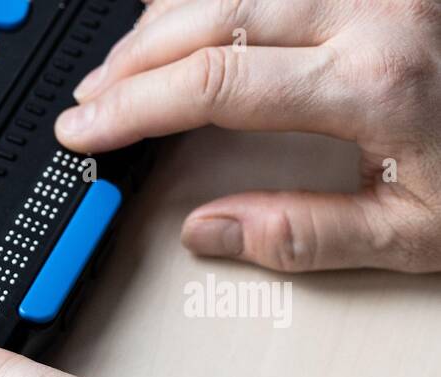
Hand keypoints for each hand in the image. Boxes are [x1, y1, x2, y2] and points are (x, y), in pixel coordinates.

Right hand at [55, 0, 440, 272]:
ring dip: (164, 22)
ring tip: (121, 66)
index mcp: (376, 81)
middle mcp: (374, 10)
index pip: (214, 85)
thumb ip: (305, 236)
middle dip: (133, 62)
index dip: (132, 109)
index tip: (86, 131)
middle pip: (212, 17)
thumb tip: (211, 234)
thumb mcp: (419, 232)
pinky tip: (184, 18)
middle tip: (88, 101)